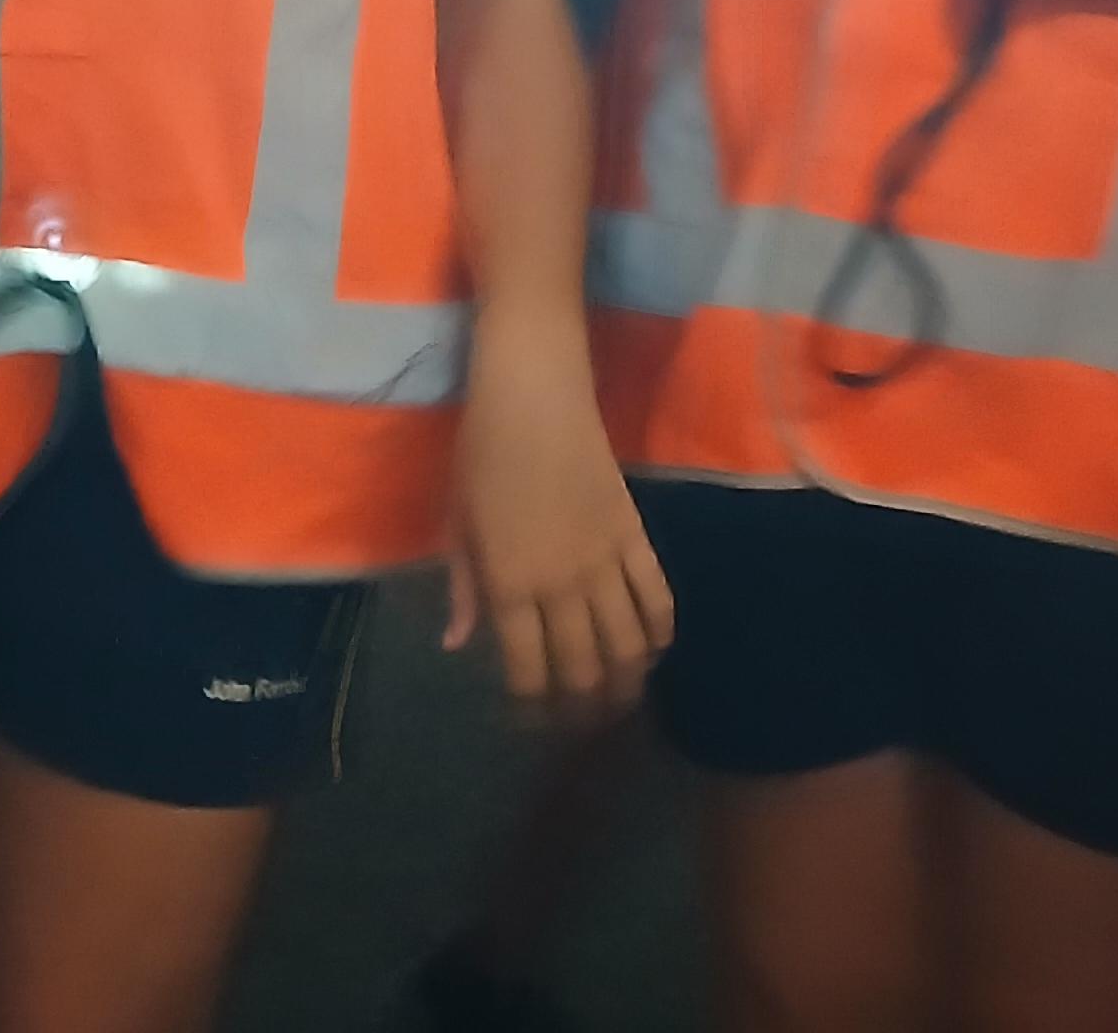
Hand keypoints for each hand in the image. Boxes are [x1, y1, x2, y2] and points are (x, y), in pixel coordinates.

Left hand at [441, 313, 673, 722]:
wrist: (534, 395)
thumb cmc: (481, 452)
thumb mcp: (457, 522)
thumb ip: (464, 587)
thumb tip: (458, 645)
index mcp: (510, 583)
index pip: (527, 670)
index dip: (531, 708)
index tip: (530, 720)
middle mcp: (561, 583)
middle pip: (582, 669)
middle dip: (580, 708)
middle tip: (578, 722)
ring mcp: (605, 561)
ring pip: (627, 645)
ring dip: (625, 683)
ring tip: (618, 699)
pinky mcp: (636, 535)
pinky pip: (658, 597)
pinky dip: (660, 632)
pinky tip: (653, 650)